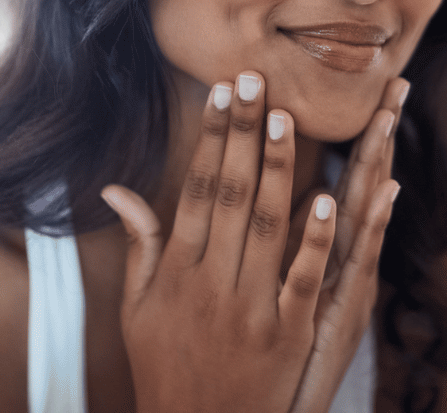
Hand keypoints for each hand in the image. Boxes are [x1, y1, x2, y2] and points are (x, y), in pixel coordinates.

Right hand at [100, 71, 384, 412]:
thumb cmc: (166, 366)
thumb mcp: (137, 311)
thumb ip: (140, 245)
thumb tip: (115, 190)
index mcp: (175, 271)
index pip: (198, 189)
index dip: (212, 139)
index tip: (224, 93)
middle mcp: (209, 283)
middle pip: (232, 195)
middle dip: (244, 134)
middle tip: (257, 80)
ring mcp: (249, 309)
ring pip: (267, 227)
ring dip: (278, 170)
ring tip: (287, 117)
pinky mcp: (286, 335)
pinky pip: (303, 279)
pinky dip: (316, 239)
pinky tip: (330, 197)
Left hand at [287, 77, 407, 412]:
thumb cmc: (283, 357)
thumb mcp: (293, 297)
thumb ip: (294, 246)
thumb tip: (310, 199)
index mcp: (331, 250)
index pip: (349, 177)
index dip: (364, 134)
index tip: (381, 89)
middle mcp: (348, 260)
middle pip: (366, 183)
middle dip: (380, 133)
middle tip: (398, 84)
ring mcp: (349, 283)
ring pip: (365, 213)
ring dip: (374, 164)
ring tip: (386, 118)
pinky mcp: (342, 312)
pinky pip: (350, 263)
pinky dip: (359, 229)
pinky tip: (369, 194)